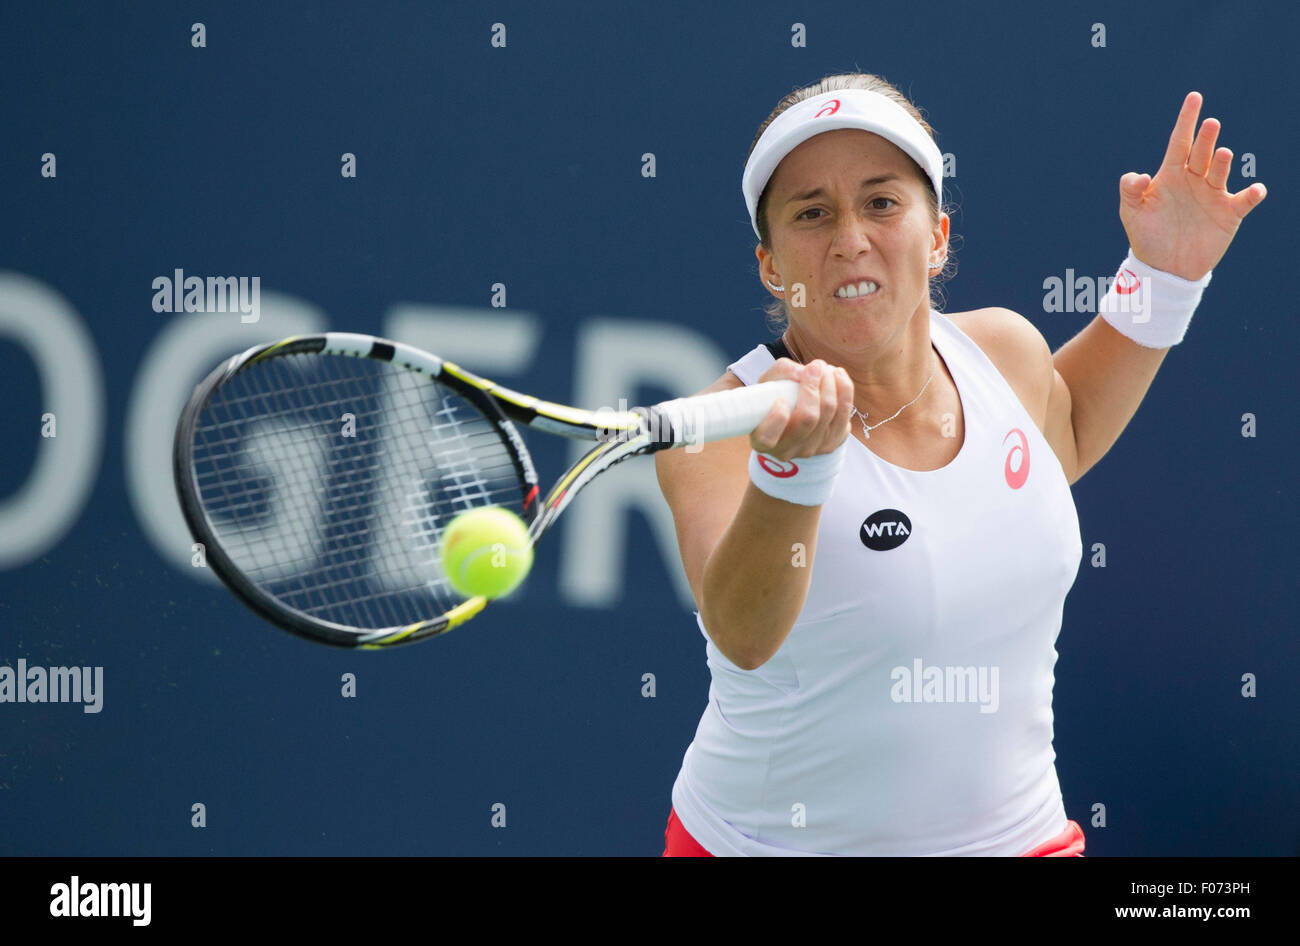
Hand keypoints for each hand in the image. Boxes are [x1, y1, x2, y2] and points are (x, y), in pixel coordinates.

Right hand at [749, 358, 853, 458]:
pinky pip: (845, 416)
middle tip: (814, 366)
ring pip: (830, 414)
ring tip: (826, 368)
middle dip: (813, 387)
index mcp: (762, 441)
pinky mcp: (832, 444)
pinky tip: (837, 376)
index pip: (768, 437)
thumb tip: (803, 372)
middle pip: (808, 418)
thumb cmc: (774, 395)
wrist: (792, 413)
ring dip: (831, 384)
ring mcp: (811, 450)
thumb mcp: (768, 380)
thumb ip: (782, 372)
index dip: (776, 418)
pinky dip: (845, 391)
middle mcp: (786, 451)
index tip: (781, 398)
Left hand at [1119, 91, 1266, 279]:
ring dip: (1221, 162)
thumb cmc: (1147, 236)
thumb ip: (1130, 191)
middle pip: (1200, 153)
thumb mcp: (1132, 213)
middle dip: (1205, 138)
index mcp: (1171, 175)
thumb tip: (1139, 176)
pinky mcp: (1229, 214)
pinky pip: (1244, 201)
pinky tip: (1256, 190)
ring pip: (1220, 172)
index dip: (1186, 120)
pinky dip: (1252, 194)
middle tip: (1210, 123)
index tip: (1194, 97)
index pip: (1179, 142)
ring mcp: (1213, 195)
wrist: (1165, 267)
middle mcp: (1194, 180)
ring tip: (1222, 153)